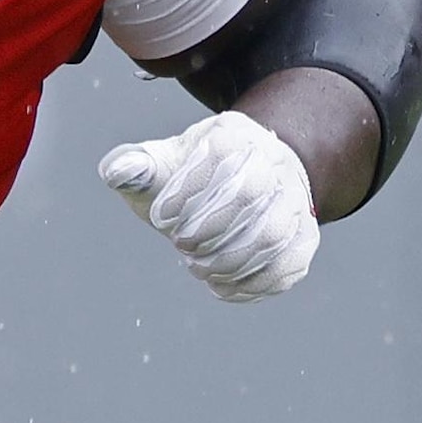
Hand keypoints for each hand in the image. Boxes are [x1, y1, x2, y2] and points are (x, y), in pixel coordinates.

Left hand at [99, 109, 318, 301]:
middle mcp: (274, 164)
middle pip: (251, 197)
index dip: (186, 196)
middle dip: (209, 230)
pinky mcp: (305, 238)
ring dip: (229, 261)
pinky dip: (252, 284)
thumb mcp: (164, 164)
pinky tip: (222, 285)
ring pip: (273, 236)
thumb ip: (137, 167)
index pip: (221, 161)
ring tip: (200, 268)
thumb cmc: (196, 177)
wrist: (249, 182)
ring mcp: (295, 202)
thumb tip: (116, 172)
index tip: (161, 218)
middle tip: (181, 246)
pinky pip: (288, 266)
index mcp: (235, 137)